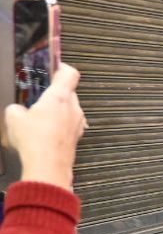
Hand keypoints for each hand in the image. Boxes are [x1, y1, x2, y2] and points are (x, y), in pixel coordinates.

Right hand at [3, 64, 84, 190]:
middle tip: (40, 95)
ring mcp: (77, 124)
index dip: (61, 67)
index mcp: (60, 97)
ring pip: (70, 109)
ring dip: (58, 109)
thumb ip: (16, 108)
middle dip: (55, 92)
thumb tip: (17, 110)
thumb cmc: (36, 141)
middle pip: (69, 91)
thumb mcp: (14, 118)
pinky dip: (60, 124)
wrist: (48, 167)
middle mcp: (73, 109)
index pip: (69, 73)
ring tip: (39, 116)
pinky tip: (45, 132)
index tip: (54, 66)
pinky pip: (69, 124)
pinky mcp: (76, 137)